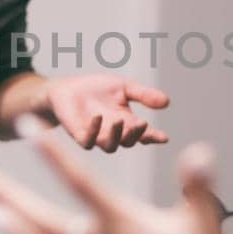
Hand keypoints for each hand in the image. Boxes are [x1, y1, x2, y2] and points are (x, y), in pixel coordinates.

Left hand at [44, 74, 169, 152]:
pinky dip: (94, 130)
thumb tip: (167, 102)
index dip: (154, 137)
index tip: (164, 137)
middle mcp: (114, 133)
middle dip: (136, 134)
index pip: (144, 134)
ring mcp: (97, 136)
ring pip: (110, 146)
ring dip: (117, 135)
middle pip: (129, 142)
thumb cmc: (95, 89)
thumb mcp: (123, 87)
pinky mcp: (79, 136)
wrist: (66, 88)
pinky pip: (88, 141)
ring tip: (119, 120)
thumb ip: (143, 95)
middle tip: (141, 123)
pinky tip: (98, 117)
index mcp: (127, 123)